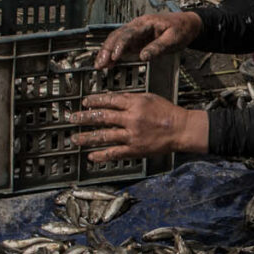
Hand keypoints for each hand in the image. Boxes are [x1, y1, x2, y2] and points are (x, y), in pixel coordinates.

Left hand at [69, 92, 207, 162]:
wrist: (181, 129)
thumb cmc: (167, 112)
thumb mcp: (149, 97)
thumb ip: (130, 98)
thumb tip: (111, 98)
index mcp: (135, 104)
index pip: (109, 100)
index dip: (94, 101)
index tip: (84, 102)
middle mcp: (131, 119)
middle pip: (102, 117)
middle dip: (84, 117)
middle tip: (72, 118)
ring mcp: (132, 135)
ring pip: (105, 136)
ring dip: (87, 137)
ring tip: (75, 139)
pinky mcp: (135, 149)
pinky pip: (115, 153)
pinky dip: (102, 155)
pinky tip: (91, 156)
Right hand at [97, 10, 200, 69]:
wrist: (188, 24)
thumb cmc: (181, 28)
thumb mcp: (173, 39)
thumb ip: (157, 47)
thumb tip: (143, 56)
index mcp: (145, 23)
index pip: (127, 34)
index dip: (119, 46)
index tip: (113, 57)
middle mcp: (137, 26)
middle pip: (117, 36)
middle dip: (106, 50)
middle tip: (100, 64)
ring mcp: (136, 32)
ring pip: (116, 40)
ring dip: (107, 52)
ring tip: (99, 65)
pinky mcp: (138, 39)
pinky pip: (123, 45)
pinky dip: (114, 54)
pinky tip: (109, 63)